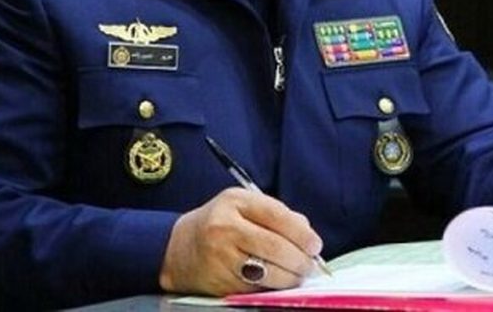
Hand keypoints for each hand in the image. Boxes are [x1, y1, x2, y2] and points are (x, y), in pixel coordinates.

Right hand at [158, 188, 323, 294]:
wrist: (178, 249)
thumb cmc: (220, 223)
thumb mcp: (243, 205)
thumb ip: (276, 213)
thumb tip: (307, 234)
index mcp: (234, 202)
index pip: (276, 216)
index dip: (302, 233)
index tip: (315, 245)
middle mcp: (225, 228)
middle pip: (275, 247)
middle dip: (300, 260)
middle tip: (311, 265)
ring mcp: (220, 258)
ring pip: (267, 273)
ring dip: (290, 277)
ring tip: (298, 275)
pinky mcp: (219, 283)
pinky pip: (255, 289)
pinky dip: (272, 288)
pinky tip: (277, 282)